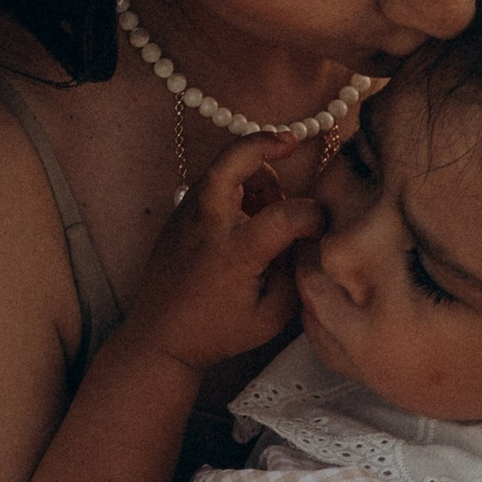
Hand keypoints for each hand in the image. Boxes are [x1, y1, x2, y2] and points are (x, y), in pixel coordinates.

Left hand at [125, 134, 324, 375]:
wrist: (160, 339)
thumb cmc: (217, 333)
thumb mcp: (270, 318)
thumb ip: (295, 275)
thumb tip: (308, 239)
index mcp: (233, 254)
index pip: (284, 215)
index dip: (312, 215)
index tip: (320, 227)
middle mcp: (206, 227)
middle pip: (231, 163)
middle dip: (262, 144)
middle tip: (290, 142)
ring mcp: (186, 217)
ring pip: (220, 168)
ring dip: (251, 170)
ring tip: (268, 204)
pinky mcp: (178, 217)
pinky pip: (210, 184)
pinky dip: (234, 184)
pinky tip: (248, 212)